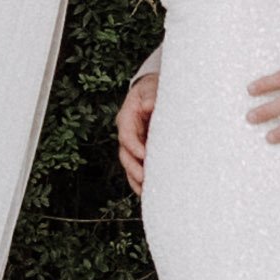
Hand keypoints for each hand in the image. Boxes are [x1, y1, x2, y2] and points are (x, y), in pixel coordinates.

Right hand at [114, 61, 158, 191]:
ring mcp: (134, 144)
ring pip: (130, 165)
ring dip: (136, 179)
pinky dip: (140, 181)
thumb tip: (148, 106)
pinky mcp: (141, 151)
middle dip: (133, 168)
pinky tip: (147, 192)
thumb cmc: (152, 89)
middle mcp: (128, 133)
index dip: (133, 146)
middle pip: (125, 155)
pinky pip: (138, 168)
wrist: (154, 90)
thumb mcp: (151, 88)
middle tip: (144, 179)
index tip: (144, 155)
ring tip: (146, 192)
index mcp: (127, 118)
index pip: (126, 136)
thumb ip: (150, 96)